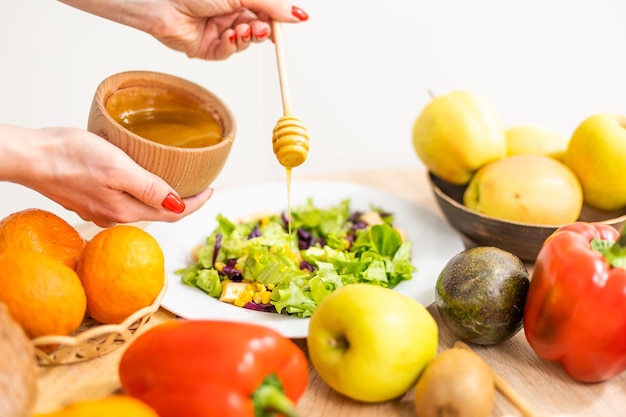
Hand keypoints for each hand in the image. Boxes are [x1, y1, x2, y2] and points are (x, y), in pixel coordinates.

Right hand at [2, 125, 211, 227]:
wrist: (30, 157)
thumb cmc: (69, 156)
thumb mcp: (118, 167)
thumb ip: (149, 188)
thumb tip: (179, 205)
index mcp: (126, 210)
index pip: (173, 213)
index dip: (196, 203)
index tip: (211, 190)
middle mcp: (115, 216)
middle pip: (160, 212)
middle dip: (183, 202)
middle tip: (200, 186)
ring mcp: (101, 210)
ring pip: (142, 207)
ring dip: (162, 197)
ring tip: (177, 182)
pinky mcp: (90, 200)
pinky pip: (124, 201)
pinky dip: (141, 194)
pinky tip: (142, 181)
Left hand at [59, 0, 308, 59]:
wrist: (162, 3)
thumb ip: (270, 5)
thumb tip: (297, 14)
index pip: (265, 11)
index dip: (278, 18)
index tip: (292, 22)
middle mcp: (229, 14)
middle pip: (257, 28)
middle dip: (262, 29)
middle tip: (263, 28)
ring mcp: (218, 31)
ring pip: (244, 42)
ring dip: (247, 37)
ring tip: (242, 29)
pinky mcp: (207, 48)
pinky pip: (228, 52)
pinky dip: (231, 46)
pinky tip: (229, 36)